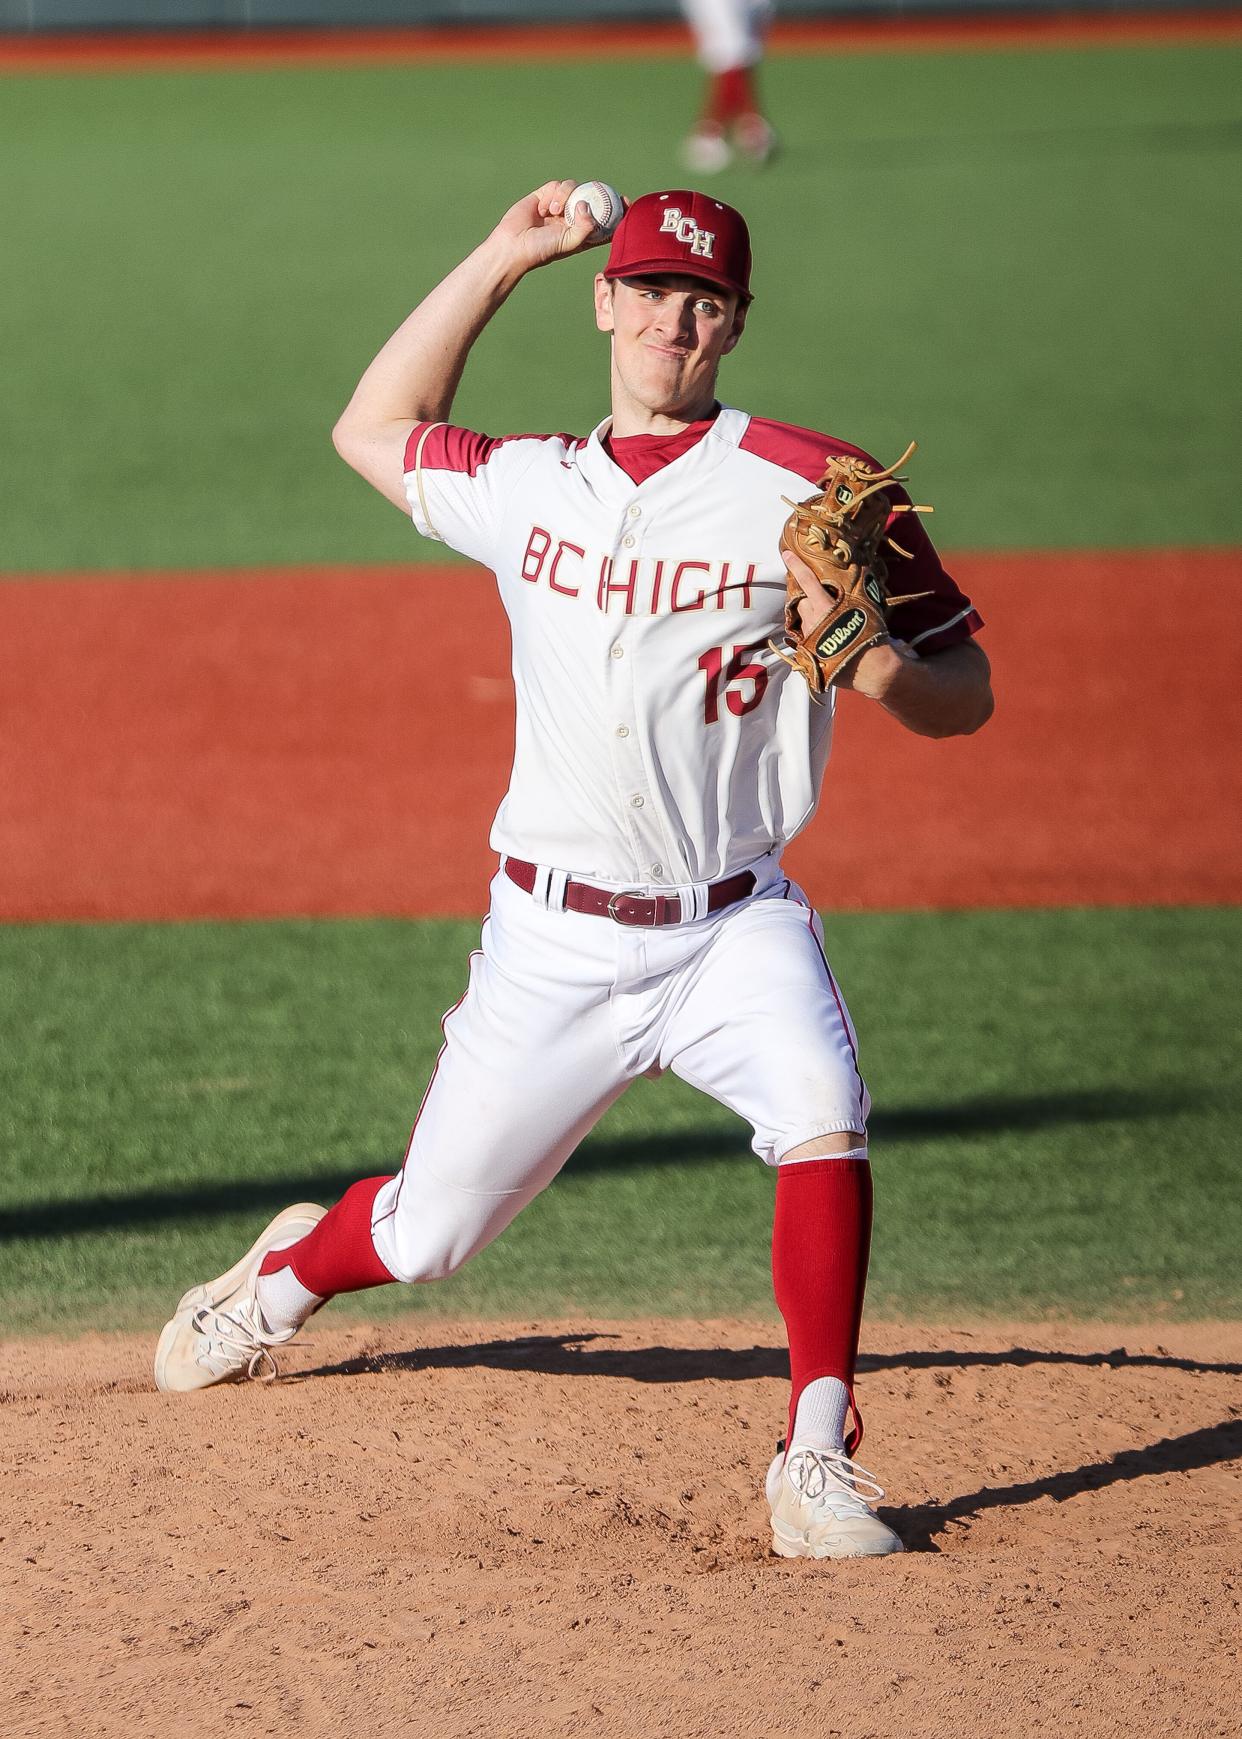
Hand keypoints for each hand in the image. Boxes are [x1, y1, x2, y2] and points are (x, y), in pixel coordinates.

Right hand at [491, 180, 624, 276]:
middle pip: (593, 199)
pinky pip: (557, 186)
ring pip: (574, 188)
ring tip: (554, 211)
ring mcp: (560, 206)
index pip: (605, 221)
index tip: (626, 204)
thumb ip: (585, 227)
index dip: (617, 212)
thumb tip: (588, 205)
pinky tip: (544, 209)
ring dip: (566, 196)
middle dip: (602, 193)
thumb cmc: (541, 250)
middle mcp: (573, 218)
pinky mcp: (546, 195)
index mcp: (583, 233)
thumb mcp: (570, 243)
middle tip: (608, 191)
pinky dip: (553, 194)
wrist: (513, 244)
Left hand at [780, 547, 915, 700]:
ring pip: (802, 618)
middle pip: (800, 600)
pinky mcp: (808, 652)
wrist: (870, 668)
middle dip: (803, 594)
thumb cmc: (871, 634)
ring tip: (823, 615)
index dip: (796, 566)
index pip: (806, 581)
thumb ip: (857, 589)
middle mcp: (812, 620)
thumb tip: (860, 569)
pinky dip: (812, 630)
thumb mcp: (866, 607)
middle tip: (813, 591)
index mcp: (824, 606)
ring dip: (808, 613)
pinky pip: (806, 635)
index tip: (786, 554)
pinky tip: (824, 633)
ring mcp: (808, 637)